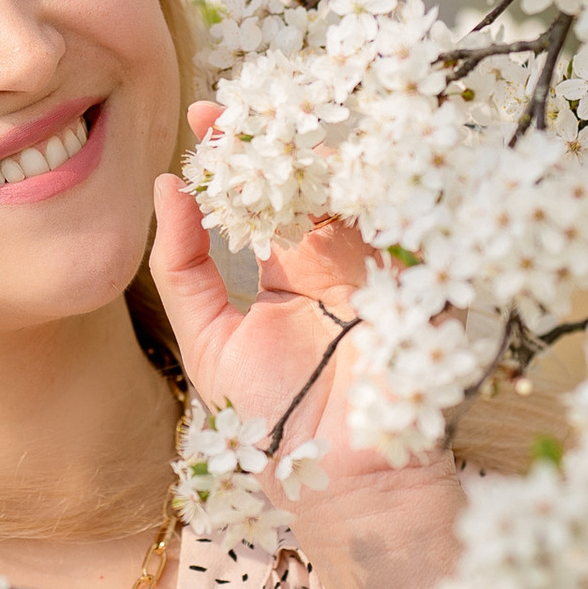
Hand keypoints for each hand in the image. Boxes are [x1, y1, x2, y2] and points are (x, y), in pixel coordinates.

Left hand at [149, 105, 389, 486]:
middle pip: (309, 180)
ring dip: (321, 151)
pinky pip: (407, 221)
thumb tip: (167, 185)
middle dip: (275, 137)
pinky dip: (381, 186)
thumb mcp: (208, 339)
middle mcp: (335, 262)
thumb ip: (183, 266)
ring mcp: (379, 267)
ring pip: (355, 188)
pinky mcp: (420, 283)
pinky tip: (342, 160)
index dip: (234, 155)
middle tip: (241, 105)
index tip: (203, 115)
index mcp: (286, 273)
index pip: (261, 196)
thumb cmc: (270, 424)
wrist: (338, 484)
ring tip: (281, 124)